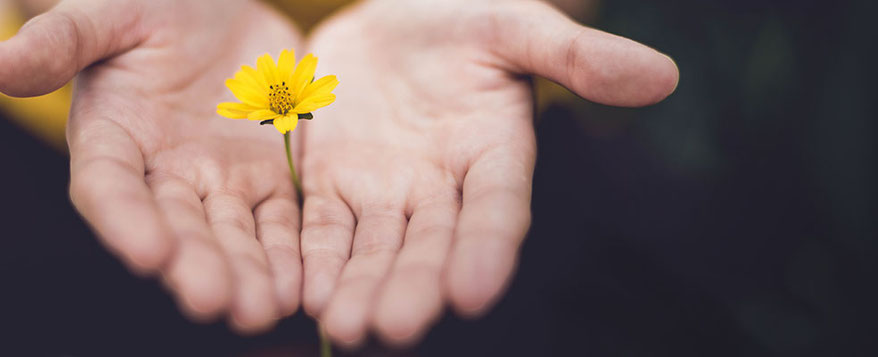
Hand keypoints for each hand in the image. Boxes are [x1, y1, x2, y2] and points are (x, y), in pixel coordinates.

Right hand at [0, 0, 303, 332]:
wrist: (215, 7)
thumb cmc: (150, 6)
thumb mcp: (106, 12)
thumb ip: (61, 39)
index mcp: (112, 138)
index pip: (110, 187)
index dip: (125, 220)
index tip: (149, 252)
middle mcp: (161, 174)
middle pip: (175, 227)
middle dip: (193, 264)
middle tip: (213, 300)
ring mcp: (217, 181)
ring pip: (230, 235)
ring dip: (245, 273)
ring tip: (261, 309)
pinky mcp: (265, 178)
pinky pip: (278, 221)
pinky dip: (287, 253)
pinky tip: (299, 286)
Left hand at [298, 0, 677, 346]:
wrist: (389, 16)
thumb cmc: (460, 16)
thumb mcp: (514, 25)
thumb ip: (576, 55)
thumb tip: (663, 76)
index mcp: (494, 154)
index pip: (496, 210)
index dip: (487, 250)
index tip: (473, 292)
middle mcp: (441, 188)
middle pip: (429, 246)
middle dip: (413, 286)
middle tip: (395, 326)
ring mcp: (384, 192)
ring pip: (373, 250)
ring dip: (360, 287)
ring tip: (345, 325)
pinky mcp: (331, 185)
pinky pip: (321, 228)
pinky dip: (314, 259)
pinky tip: (304, 293)